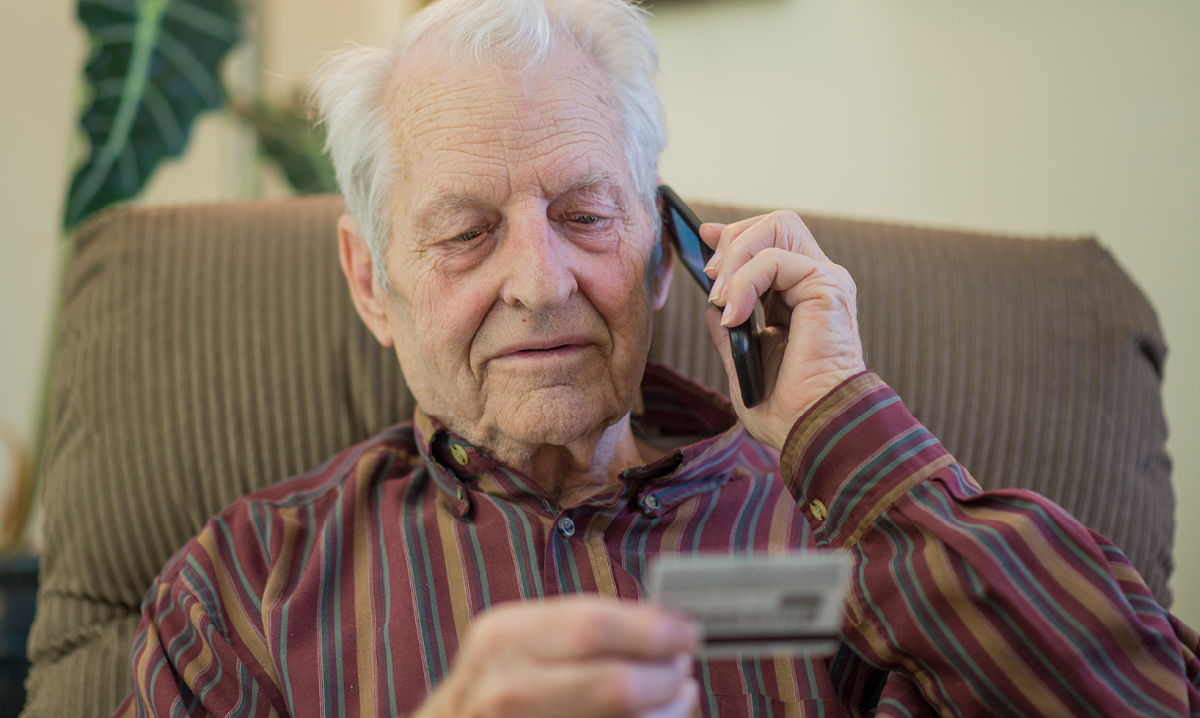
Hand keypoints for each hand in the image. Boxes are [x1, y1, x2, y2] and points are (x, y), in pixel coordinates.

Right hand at [415, 596, 701, 717]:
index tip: (689, 629)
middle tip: (685, 664)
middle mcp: (507, 685)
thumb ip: (581, 626)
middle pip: (614, 681)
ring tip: (678, 692)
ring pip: (622, 716)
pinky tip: (657, 715)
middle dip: (664, 673)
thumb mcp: (520, 638)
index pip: (595, 625)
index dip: (652, 629)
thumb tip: (663, 621)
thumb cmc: (497, 679)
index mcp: (506, 635)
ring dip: (664, 706)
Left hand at [701, 211, 864, 450]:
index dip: (735, 234)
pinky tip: (735, 315)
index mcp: (801, 298)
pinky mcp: (827, 287)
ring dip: (736, 258)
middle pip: (775, 224)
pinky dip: (744, 282)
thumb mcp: (743, 362)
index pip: (770, 242)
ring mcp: (825, 281)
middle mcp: (816, 283)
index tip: (703, 237)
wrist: (810, 429)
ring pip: (776, 227)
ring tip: (721, 300)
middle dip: (734, 239)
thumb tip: (712, 308)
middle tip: (711, 277)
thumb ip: (730, 330)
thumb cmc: (784, 409)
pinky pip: (774, 260)